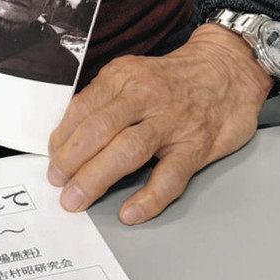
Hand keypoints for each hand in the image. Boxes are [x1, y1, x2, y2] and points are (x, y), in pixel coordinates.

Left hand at [47, 24, 272, 223]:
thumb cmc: (174, 78)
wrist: (227, 68)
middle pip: (99, 130)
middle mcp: (145, 95)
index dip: (62, 137)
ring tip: (77, 199)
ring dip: (96, 178)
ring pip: (127, 151)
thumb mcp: (134, 74)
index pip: (83, 108)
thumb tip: (70, 136)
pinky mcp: (196, 146)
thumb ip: (106, 100)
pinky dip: (148, 198)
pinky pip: (169, 176)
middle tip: (57, 185)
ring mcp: (171, 122)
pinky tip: (130, 212)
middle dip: (72, 161)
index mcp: (124, 76)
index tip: (51, 159)